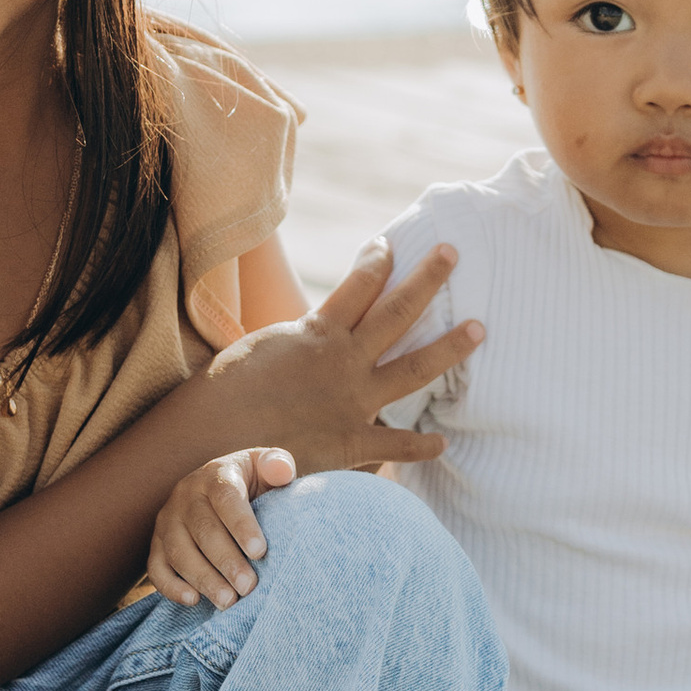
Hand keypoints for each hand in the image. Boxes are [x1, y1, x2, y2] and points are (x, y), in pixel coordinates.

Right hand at [148, 450, 294, 607]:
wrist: (219, 489)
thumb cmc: (251, 483)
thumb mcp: (265, 467)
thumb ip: (277, 465)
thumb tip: (281, 471)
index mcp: (215, 475)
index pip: (226, 498)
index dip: (241, 525)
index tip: (260, 551)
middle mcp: (186, 496)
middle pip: (202, 530)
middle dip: (226, 561)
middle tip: (248, 587)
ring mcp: (168, 521)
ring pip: (179, 552)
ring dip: (203, 579)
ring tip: (228, 601)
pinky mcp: (157, 545)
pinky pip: (156, 568)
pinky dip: (171, 586)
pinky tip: (194, 600)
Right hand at [209, 239, 481, 471]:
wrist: (210, 439)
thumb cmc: (223, 393)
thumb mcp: (261, 350)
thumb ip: (296, 342)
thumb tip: (311, 334)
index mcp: (316, 333)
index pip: (356, 285)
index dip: (375, 262)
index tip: (389, 244)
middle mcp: (343, 361)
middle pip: (398, 311)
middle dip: (428, 279)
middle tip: (452, 252)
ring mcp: (352, 400)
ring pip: (414, 367)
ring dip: (450, 347)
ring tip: (480, 328)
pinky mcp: (350, 441)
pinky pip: (395, 443)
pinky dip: (421, 446)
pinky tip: (443, 443)